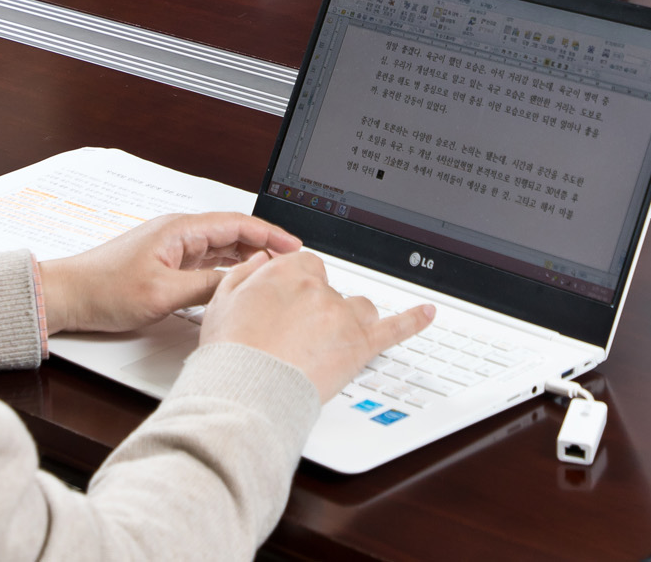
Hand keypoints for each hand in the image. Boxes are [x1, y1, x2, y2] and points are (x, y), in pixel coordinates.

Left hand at [39, 213, 301, 334]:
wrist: (69, 295)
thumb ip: (205, 287)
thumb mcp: (163, 294)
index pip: (236, 224)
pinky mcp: (165, 263)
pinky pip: (206, 260)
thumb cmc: (104, 290)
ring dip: (247, 256)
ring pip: (221, 247)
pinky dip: (227, 268)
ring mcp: (172, 248)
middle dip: (264, 245)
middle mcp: (178, 233)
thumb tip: (238, 285)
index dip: (269, 234)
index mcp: (179, 230)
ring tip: (272, 271)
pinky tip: (238, 280)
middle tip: (291, 262)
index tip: (293, 245)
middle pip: (233, 232)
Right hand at [199, 249, 434, 402]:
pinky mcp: (360, 345)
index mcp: (289, 272)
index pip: (306, 267)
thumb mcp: (223, 301)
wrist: (247, 389)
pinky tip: (427, 313)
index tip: (293, 306)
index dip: (299, 290)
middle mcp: (320, 289)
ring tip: (330, 345)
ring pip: (359, 309)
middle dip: (320, 311)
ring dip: (350, 321)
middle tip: (298, 339)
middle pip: (332, 291)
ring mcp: (343, 316)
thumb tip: (263, 261)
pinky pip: (395, 328)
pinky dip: (413, 320)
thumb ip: (247, 274)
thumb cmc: (232, 352)